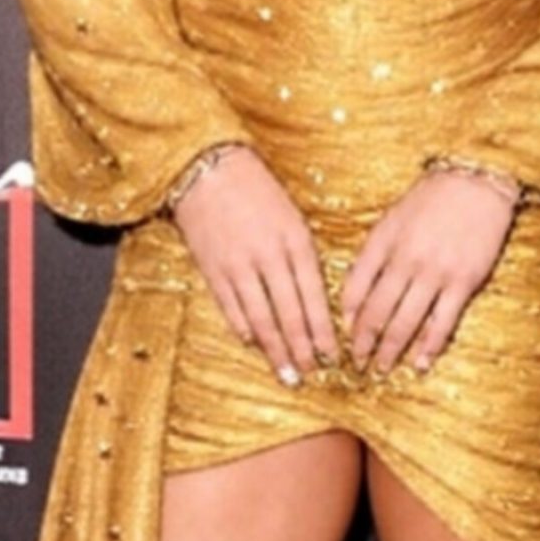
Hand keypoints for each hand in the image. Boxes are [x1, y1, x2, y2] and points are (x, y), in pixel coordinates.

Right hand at [169, 148, 337, 384]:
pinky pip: (231, 308)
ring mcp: (237, 265)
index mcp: (295, 241)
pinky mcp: (212, 268)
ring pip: (261, 319)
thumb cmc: (255, 187)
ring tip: (287, 373)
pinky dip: (244, 329)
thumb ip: (303, 255)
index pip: (315, 297)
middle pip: (290, 314)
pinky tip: (254, 344)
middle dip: (303, 348)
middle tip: (312, 374)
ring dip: (276, 350)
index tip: (333, 355)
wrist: (206, 166)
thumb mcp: (291, 216)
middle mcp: (268, 257)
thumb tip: (313, 298)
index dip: (323, 331)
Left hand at [340, 168, 516, 374]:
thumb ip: (372, 255)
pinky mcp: (464, 282)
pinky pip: (443, 322)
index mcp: (382, 243)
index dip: (346, 316)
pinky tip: (420, 363)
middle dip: (363, 341)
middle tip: (357, 364)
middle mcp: (405, 261)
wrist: (475, 183)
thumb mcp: (391, 220)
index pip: (355, 288)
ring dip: (391, 350)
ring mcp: (435, 273)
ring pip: (406, 321)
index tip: (341, 336)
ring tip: (381, 369)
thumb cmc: (430, 200)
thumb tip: (355, 292)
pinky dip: (429, 346)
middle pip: (377, 311)